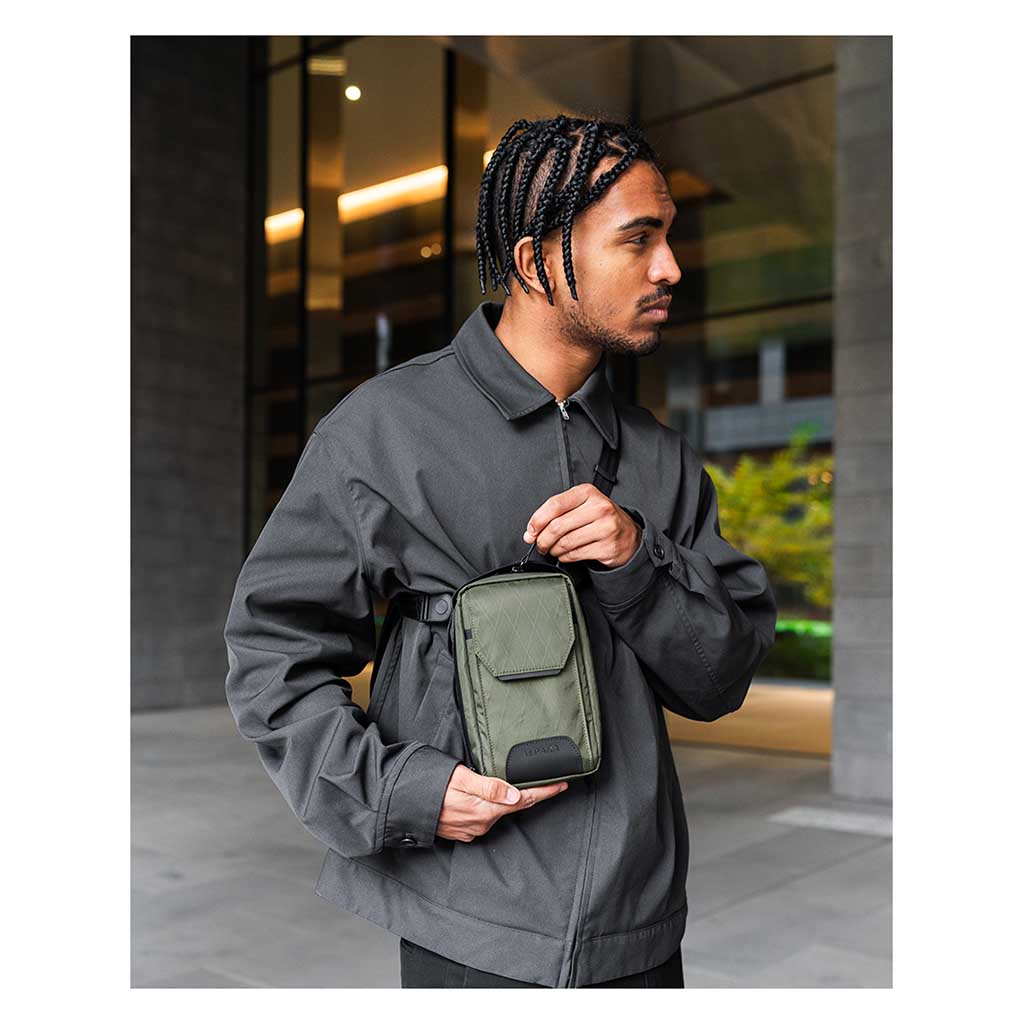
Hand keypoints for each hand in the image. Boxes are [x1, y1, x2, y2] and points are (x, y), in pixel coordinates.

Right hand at [437, 764, 568, 842]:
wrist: (404, 805)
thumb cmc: (430, 786)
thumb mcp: (460, 779)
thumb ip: (489, 787)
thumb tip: (515, 794)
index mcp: (485, 810)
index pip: (523, 800)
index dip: (544, 792)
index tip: (562, 784)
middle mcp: (482, 823)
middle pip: (513, 806)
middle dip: (530, 794)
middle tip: (548, 781)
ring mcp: (472, 829)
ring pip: (498, 812)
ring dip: (508, 800)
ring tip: (516, 784)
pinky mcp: (463, 831)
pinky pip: (484, 817)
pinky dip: (491, 807)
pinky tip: (490, 797)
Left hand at [524, 483, 641, 568]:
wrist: (628, 535)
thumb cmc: (600, 519)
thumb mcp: (582, 506)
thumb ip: (557, 514)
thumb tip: (531, 532)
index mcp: (588, 492)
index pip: (554, 505)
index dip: (537, 520)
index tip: (531, 531)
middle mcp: (599, 507)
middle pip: (557, 526)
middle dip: (543, 539)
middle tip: (541, 544)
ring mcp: (605, 527)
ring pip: (565, 542)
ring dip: (553, 550)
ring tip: (553, 550)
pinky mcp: (608, 546)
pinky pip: (575, 554)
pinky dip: (565, 557)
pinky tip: (565, 554)